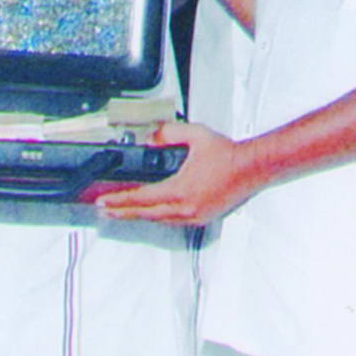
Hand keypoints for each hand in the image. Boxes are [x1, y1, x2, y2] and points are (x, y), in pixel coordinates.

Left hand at [92, 123, 250, 225]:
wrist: (251, 168)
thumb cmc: (228, 155)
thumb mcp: (195, 135)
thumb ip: (168, 133)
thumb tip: (150, 138)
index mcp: (181, 190)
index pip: (141, 198)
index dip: (120, 200)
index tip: (104, 201)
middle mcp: (185, 208)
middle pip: (145, 214)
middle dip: (122, 212)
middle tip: (104, 209)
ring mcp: (193, 216)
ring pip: (158, 220)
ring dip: (138, 216)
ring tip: (121, 212)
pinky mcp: (201, 218)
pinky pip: (172, 222)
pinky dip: (156, 217)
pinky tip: (149, 213)